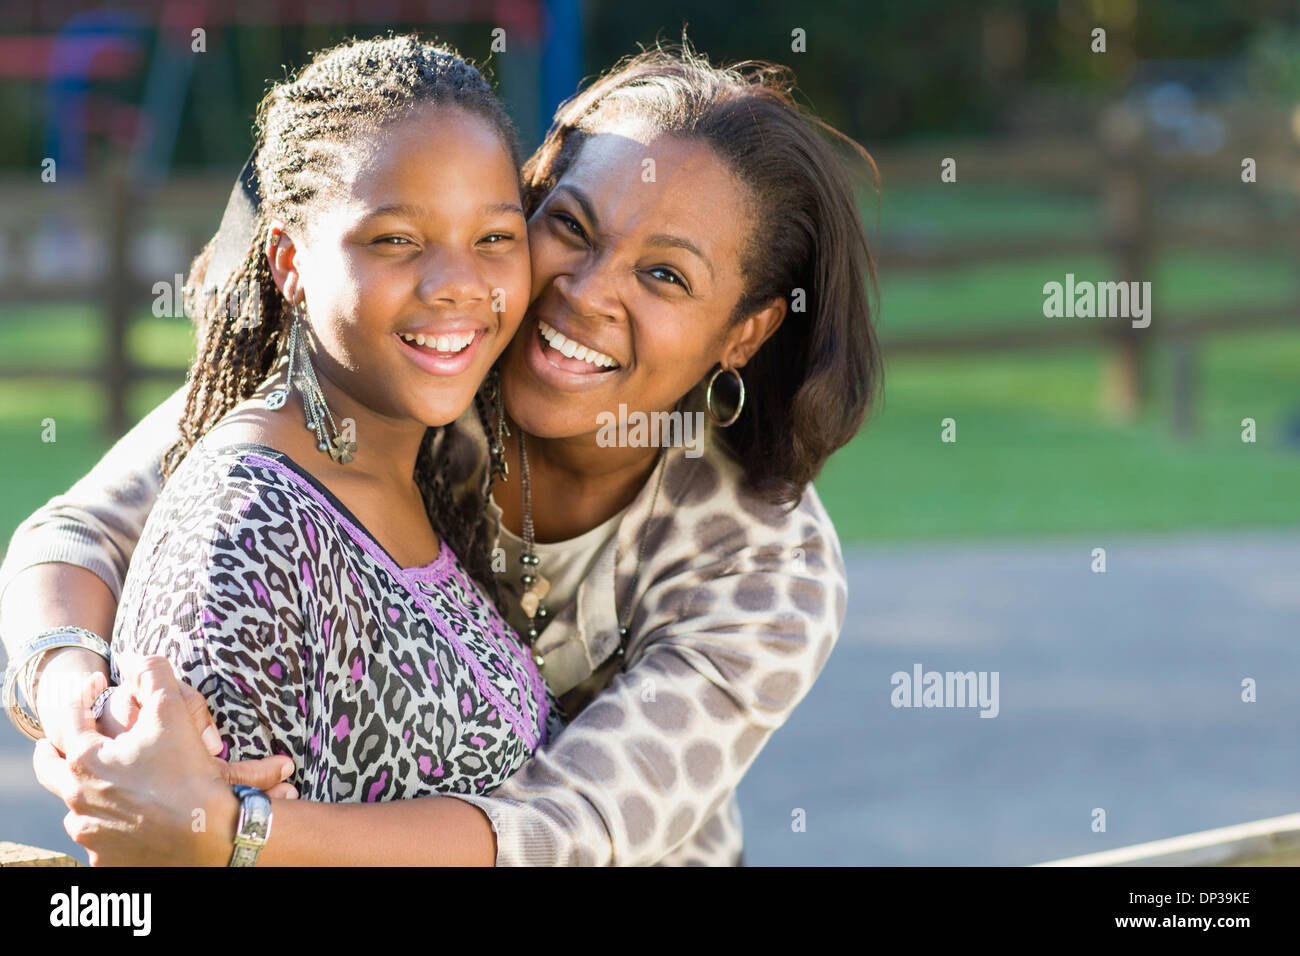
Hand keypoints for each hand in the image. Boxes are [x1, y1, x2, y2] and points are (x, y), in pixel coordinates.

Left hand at [33, 655, 292, 864]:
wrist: (211, 836)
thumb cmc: (189, 774)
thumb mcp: (175, 712)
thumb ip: (153, 674)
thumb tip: (134, 655)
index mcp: (86, 761)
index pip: (68, 718)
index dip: (82, 694)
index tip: (95, 683)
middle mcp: (78, 800)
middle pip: (50, 767)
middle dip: (55, 748)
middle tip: (67, 739)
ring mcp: (89, 834)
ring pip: (74, 805)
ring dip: (83, 788)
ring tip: (105, 779)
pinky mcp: (105, 860)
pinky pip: (98, 838)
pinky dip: (107, 822)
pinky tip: (128, 815)